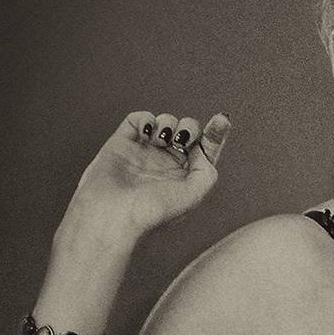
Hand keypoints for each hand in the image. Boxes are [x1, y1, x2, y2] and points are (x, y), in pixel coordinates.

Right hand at [68, 110, 232, 238]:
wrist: (111, 214)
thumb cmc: (151, 212)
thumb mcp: (193, 195)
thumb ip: (207, 169)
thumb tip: (201, 147)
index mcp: (185, 177)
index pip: (205, 150)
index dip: (215, 133)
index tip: (222, 120)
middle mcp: (165, 164)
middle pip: (187, 131)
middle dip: (190, 128)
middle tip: (181, 140)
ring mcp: (143, 152)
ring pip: (165, 122)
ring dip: (168, 123)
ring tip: (161, 140)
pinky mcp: (122, 143)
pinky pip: (138, 119)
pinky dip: (146, 119)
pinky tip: (147, 134)